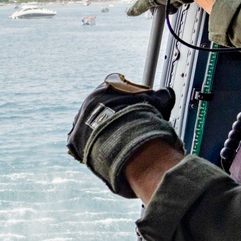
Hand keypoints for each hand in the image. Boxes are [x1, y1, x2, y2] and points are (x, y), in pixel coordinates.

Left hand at [67, 73, 182, 197]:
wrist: (122, 138)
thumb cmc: (140, 118)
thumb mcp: (156, 102)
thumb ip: (160, 96)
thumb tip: (166, 93)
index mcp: (105, 88)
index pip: (116, 93)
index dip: (127, 103)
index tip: (134, 112)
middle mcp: (88, 102)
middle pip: (102, 110)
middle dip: (114, 119)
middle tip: (126, 129)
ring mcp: (80, 120)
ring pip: (92, 126)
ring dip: (102, 133)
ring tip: (116, 142)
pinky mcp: (74, 138)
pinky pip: (82, 144)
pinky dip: (93, 148)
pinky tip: (105, 152)